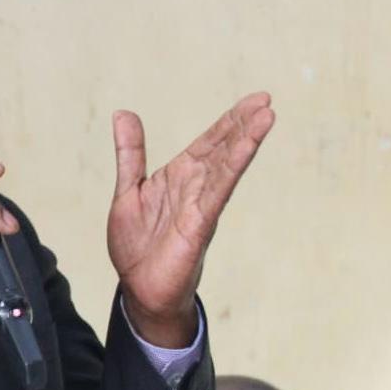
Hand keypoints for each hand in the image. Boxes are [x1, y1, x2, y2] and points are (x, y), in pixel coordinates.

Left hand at [107, 92, 274, 346]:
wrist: (140, 289)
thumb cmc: (136, 246)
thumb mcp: (128, 190)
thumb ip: (131, 153)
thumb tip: (124, 113)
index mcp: (179, 176)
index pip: (210, 141)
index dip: (231, 120)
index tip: (255, 100)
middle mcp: (195, 187)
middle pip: (224, 148)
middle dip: (244, 124)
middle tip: (266, 100)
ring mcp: (201, 204)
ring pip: (227, 165)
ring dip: (246, 140)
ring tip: (267, 116)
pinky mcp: (200, 223)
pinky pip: (218, 190)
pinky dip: (232, 167)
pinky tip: (246, 148)